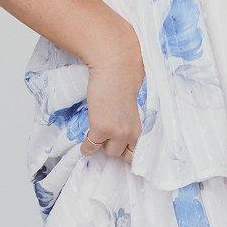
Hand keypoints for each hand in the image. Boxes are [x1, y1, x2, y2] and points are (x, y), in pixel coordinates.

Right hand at [81, 28, 144, 163]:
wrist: (116, 71)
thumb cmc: (122, 85)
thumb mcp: (130, 110)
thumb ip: (127, 124)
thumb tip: (118, 134)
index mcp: (140, 128)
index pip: (137, 153)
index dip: (127, 153)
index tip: (119, 150)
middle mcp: (131, 134)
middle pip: (123, 155)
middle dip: (114, 149)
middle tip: (106, 140)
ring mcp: (116, 133)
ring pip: (108, 153)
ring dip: (101, 147)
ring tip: (96, 138)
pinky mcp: (100, 129)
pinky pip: (91, 147)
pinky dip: (86, 148)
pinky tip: (85, 144)